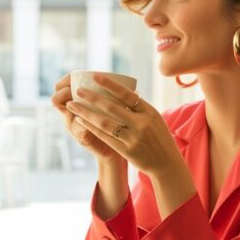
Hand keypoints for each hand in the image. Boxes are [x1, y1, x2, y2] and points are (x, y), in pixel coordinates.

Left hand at [63, 73, 182, 176]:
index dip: (110, 85)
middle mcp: (142, 124)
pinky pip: (105, 137)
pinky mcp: (127, 151)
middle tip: (78, 90)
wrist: (167, 163)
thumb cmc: (159, 139)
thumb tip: (124, 92)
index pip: (127, 94)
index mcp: (149, 112)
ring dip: (86, 113)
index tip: (95, 76)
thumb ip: (140, 108)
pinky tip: (81, 120)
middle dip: (92, 98)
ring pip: (105, 123)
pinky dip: (92, 127)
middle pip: (112, 107)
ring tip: (73, 105)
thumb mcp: (155, 119)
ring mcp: (134, 138)